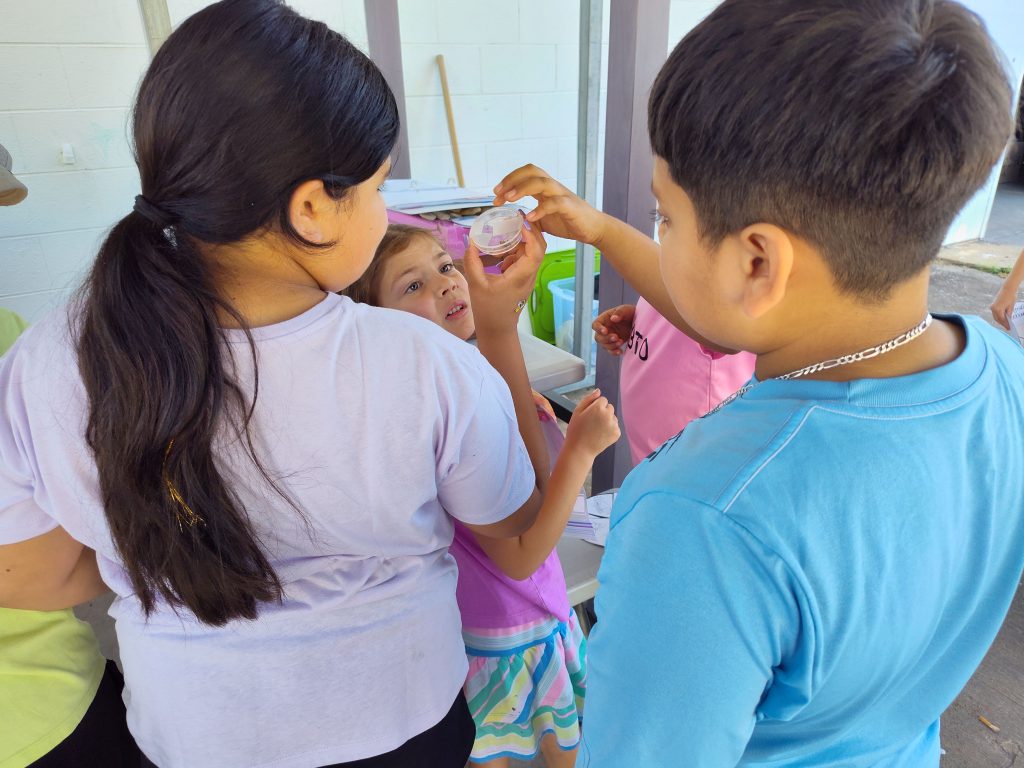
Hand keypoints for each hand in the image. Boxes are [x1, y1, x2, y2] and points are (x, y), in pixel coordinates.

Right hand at [464, 218, 546, 337]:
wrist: (497, 329)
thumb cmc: (488, 310)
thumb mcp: (476, 284)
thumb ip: (472, 261)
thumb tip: (471, 242)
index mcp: (521, 276)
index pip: (535, 250)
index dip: (531, 233)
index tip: (519, 221)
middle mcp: (528, 276)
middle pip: (538, 248)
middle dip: (529, 231)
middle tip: (515, 219)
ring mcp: (528, 278)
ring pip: (532, 253)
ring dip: (521, 242)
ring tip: (505, 234)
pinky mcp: (523, 280)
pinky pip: (524, 261)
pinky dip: (515, 252)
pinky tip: (500, 253)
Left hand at [493, 165, 607, 246]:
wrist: (593, 229)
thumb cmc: (568, 221)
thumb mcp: (544, 219)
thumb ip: (530, 215)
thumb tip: (514, 218)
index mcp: (546, 187)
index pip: (525, 173)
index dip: (509, 179)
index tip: (496, 193)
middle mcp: (553, 186)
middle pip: (532, 171)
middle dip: (511, 180)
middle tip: (497, 194)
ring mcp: (562, 194)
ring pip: (542, 182)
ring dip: (522, 188)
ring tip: (509, 199)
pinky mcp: (570, 207)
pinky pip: (554, 203)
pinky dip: (540, 209)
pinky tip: (529, 218)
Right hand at [565, 389, 619, 457]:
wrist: (580, 450)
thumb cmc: (576, 430)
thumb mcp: (577, 411)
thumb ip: (588, 399)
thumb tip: (599, 391)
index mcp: (598, 408)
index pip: (602, 399)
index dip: (595, 406)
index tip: (589, 415)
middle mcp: (608, 415)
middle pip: (609, 407)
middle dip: (603, 412)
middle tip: (592, 422)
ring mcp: (614, 425)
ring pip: (613, 417)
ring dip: (607, 420)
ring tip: (596, 429)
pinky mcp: (617, 433)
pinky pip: (615, 426)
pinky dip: (609, 429)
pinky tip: (601, 434)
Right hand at [593, 304, 635, 355]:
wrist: (639, 322)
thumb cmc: (631, 313)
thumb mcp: (626, 309)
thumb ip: (620, 312)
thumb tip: (613, 318)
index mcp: (604, 319)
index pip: (595, 325)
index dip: (598, 329)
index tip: (606, 331)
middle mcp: (604, 329)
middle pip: (598, 337)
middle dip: (606, 339)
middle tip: (616, 337)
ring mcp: (609, 338)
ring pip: (604, 345)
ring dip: (611, 346)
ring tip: (621, 342)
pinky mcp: (614, 344)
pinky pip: (610, 351)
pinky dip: (614, 352)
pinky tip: (620, 351)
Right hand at [990, 287, 1017, 330]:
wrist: (1007, 288)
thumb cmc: (1011, 296)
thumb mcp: (1011, 306)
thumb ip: (1009, 314)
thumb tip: (1008, 320)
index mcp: (998, 309)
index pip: (1002, 319)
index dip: (1005, 324)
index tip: (1009, 328)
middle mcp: (993, 309)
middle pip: (997, 319)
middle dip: (1002, 323)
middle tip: (1007, 327)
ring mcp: (992, 307)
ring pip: (995, 316)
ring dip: (1000, 320)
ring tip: (1005, 323)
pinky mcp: (993, 305)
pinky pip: (995, 313)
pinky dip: (999, 316)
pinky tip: (1003, 318)